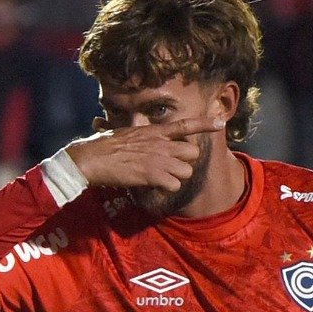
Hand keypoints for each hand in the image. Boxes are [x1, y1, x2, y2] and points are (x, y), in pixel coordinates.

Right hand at [64, 116, 223, 191]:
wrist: (92, 159)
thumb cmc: (102, 145)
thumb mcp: (124, 132)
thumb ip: (138, 131)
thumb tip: (137, 124)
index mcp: (154, 131)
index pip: (186, 124)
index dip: (206, 124)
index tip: (221, 123)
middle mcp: (161, 143)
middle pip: (193, 152)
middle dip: (186, 162)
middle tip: (172, 167)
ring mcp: (159, 159)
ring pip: (187, 171)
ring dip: (177, 177)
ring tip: (161, 178)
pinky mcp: (153, 175)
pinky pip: (175, 185)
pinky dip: (167, 188)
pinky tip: (154, 186)